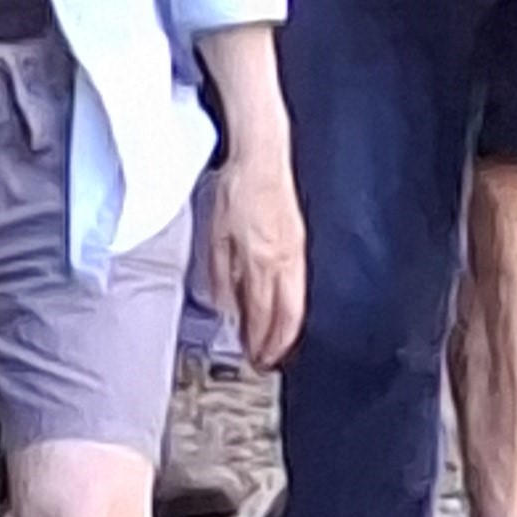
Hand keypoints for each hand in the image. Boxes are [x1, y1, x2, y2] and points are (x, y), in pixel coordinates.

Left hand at [203, 136, 306, 370]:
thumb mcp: (216, 234)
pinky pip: (300, 283)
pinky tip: (286, 309)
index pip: (262, 312)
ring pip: (297, 301)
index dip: (258, 339)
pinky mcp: (300, 241)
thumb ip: (220, 274)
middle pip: (287, 314)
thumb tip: (225, 305)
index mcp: (260, 260)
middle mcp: (283, 260)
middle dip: (278, 342)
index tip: (253, 357)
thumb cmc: (237, 190)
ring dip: (288, 327)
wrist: (264, 156)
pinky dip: (294, 304)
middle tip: (268, 361)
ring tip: (278, 343)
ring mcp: (296, 251)